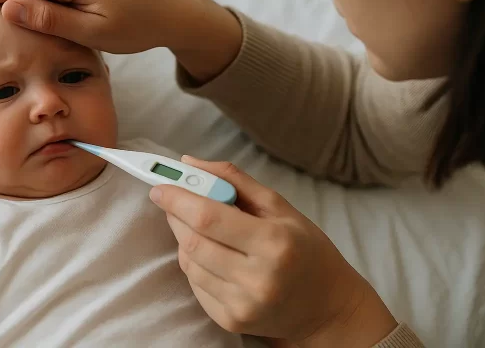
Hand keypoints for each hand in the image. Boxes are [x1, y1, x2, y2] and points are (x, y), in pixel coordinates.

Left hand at [149, 156, 398, 346]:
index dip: (178, 199)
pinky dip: (194, 264)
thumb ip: (234, 180)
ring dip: (184, 239)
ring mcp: (243, 305)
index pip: (209, 217)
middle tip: (173, 200)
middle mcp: (259, 278)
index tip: (159, 186)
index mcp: (275, 242)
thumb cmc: (304, 249)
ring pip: (189, 263)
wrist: (325, 308)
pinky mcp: (231, 321)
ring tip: (201, 228)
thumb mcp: (280, 207)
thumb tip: (189, 162)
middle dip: (176, 216)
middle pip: (193, 241)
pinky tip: (212, 256)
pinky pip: (194, 285)